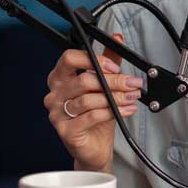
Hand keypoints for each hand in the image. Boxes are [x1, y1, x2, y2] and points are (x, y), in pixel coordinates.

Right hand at [44, 32, 141, 172]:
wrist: (94, 148)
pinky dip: (113, 111)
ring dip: (116, 97)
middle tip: (133, 83)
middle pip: (84, 79)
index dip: (94, 59)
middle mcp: (55, 95)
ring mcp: (58, 114)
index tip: (114, 67)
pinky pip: (91, 116)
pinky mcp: (66, 130)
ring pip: (90, 98)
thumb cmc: (96, 117)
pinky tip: (126, 110)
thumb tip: (117, 39)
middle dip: (114, 81)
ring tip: (132, 98)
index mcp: (60, 79)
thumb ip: (109, 61)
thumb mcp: (104, 86)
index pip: (69, 58)